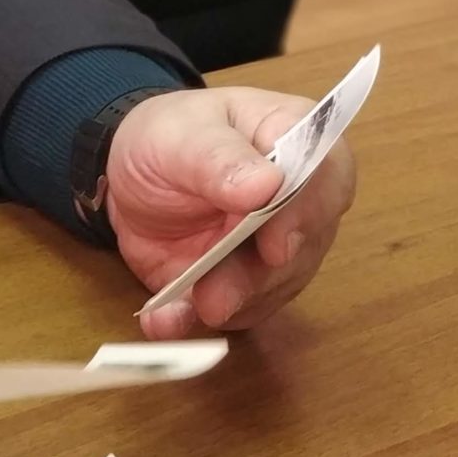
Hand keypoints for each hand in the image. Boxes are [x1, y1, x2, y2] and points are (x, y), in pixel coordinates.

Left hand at [105, 87, 356, 337]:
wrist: (129, 177)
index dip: (307, 214)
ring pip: (276, 287)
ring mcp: (277, 248)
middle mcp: (302, 200)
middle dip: (262, 277)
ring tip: (189, 307)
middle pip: (307, 244)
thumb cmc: (169, 137)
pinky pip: (234, 311)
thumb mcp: (182, 136)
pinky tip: (165, 320)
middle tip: (219, 296)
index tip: (275, 246)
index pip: (328, 176)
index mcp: (298, 140)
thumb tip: (268, 186)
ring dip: (233, 302)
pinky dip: (197, 320)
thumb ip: (220, 159)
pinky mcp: (246, 284)